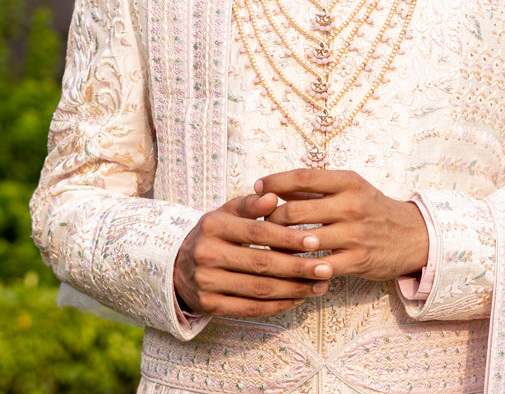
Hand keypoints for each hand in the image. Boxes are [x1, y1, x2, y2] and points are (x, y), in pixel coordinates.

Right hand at [174, 191, 330, 318]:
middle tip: (326, 267)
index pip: (257, 232)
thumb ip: (251, 204)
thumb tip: (273, 196)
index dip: (287, 237)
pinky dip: (276, 306)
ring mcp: (206, 283)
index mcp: (213, 226)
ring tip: (319, 285)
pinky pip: (249, 309)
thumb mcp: (227, 211)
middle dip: (297, 267)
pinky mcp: (209, 306)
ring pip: (258, 289)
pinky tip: (297, 299)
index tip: (314, 241)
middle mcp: (207, 255)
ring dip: (293, 289)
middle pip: (260, 264)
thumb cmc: (215, 233)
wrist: (177, 264)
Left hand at [255, 169, 428, 281]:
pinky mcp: (358, 260)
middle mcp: (351, 205)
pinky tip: (289, 267)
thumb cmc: (371, 208)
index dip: (276, 181)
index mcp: (347, 181)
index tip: (256, 187)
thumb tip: (274, 187)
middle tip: (256, 223)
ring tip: (264, 246)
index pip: (303, 177)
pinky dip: (301, 268)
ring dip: (280, 246)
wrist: (412, 235)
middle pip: (296, 211)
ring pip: (303, 241)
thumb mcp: (349, 189)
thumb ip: (314, 189)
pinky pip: (320, 267)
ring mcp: (355, 234)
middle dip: (270, 219)